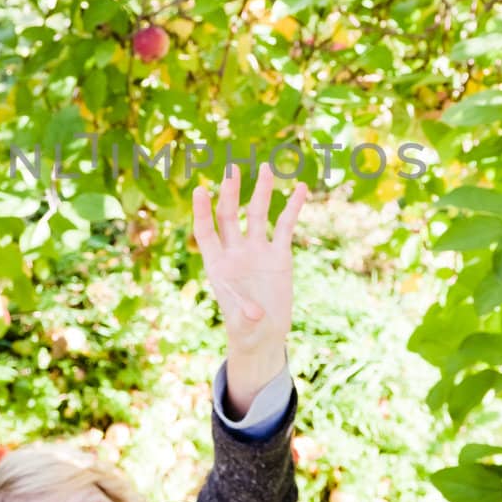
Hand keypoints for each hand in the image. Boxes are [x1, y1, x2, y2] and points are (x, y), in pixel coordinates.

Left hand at [191, 164, 307, 355]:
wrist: (265, 334)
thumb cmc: (246, 330)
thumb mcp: (244, 326)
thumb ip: (246, 316)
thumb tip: (256, 313)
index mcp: (218, 265)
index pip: (206, 232)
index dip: (202, 212)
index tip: (200, 190)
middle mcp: (235, 251)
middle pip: (230, 216)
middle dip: (231, 193)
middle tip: (232, 170)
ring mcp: (257, 250)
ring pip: (258, 214)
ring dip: (261, 191)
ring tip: (266, 167)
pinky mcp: (279, 254)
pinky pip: (286, 226)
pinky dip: (293, 207)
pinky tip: (300, 188)